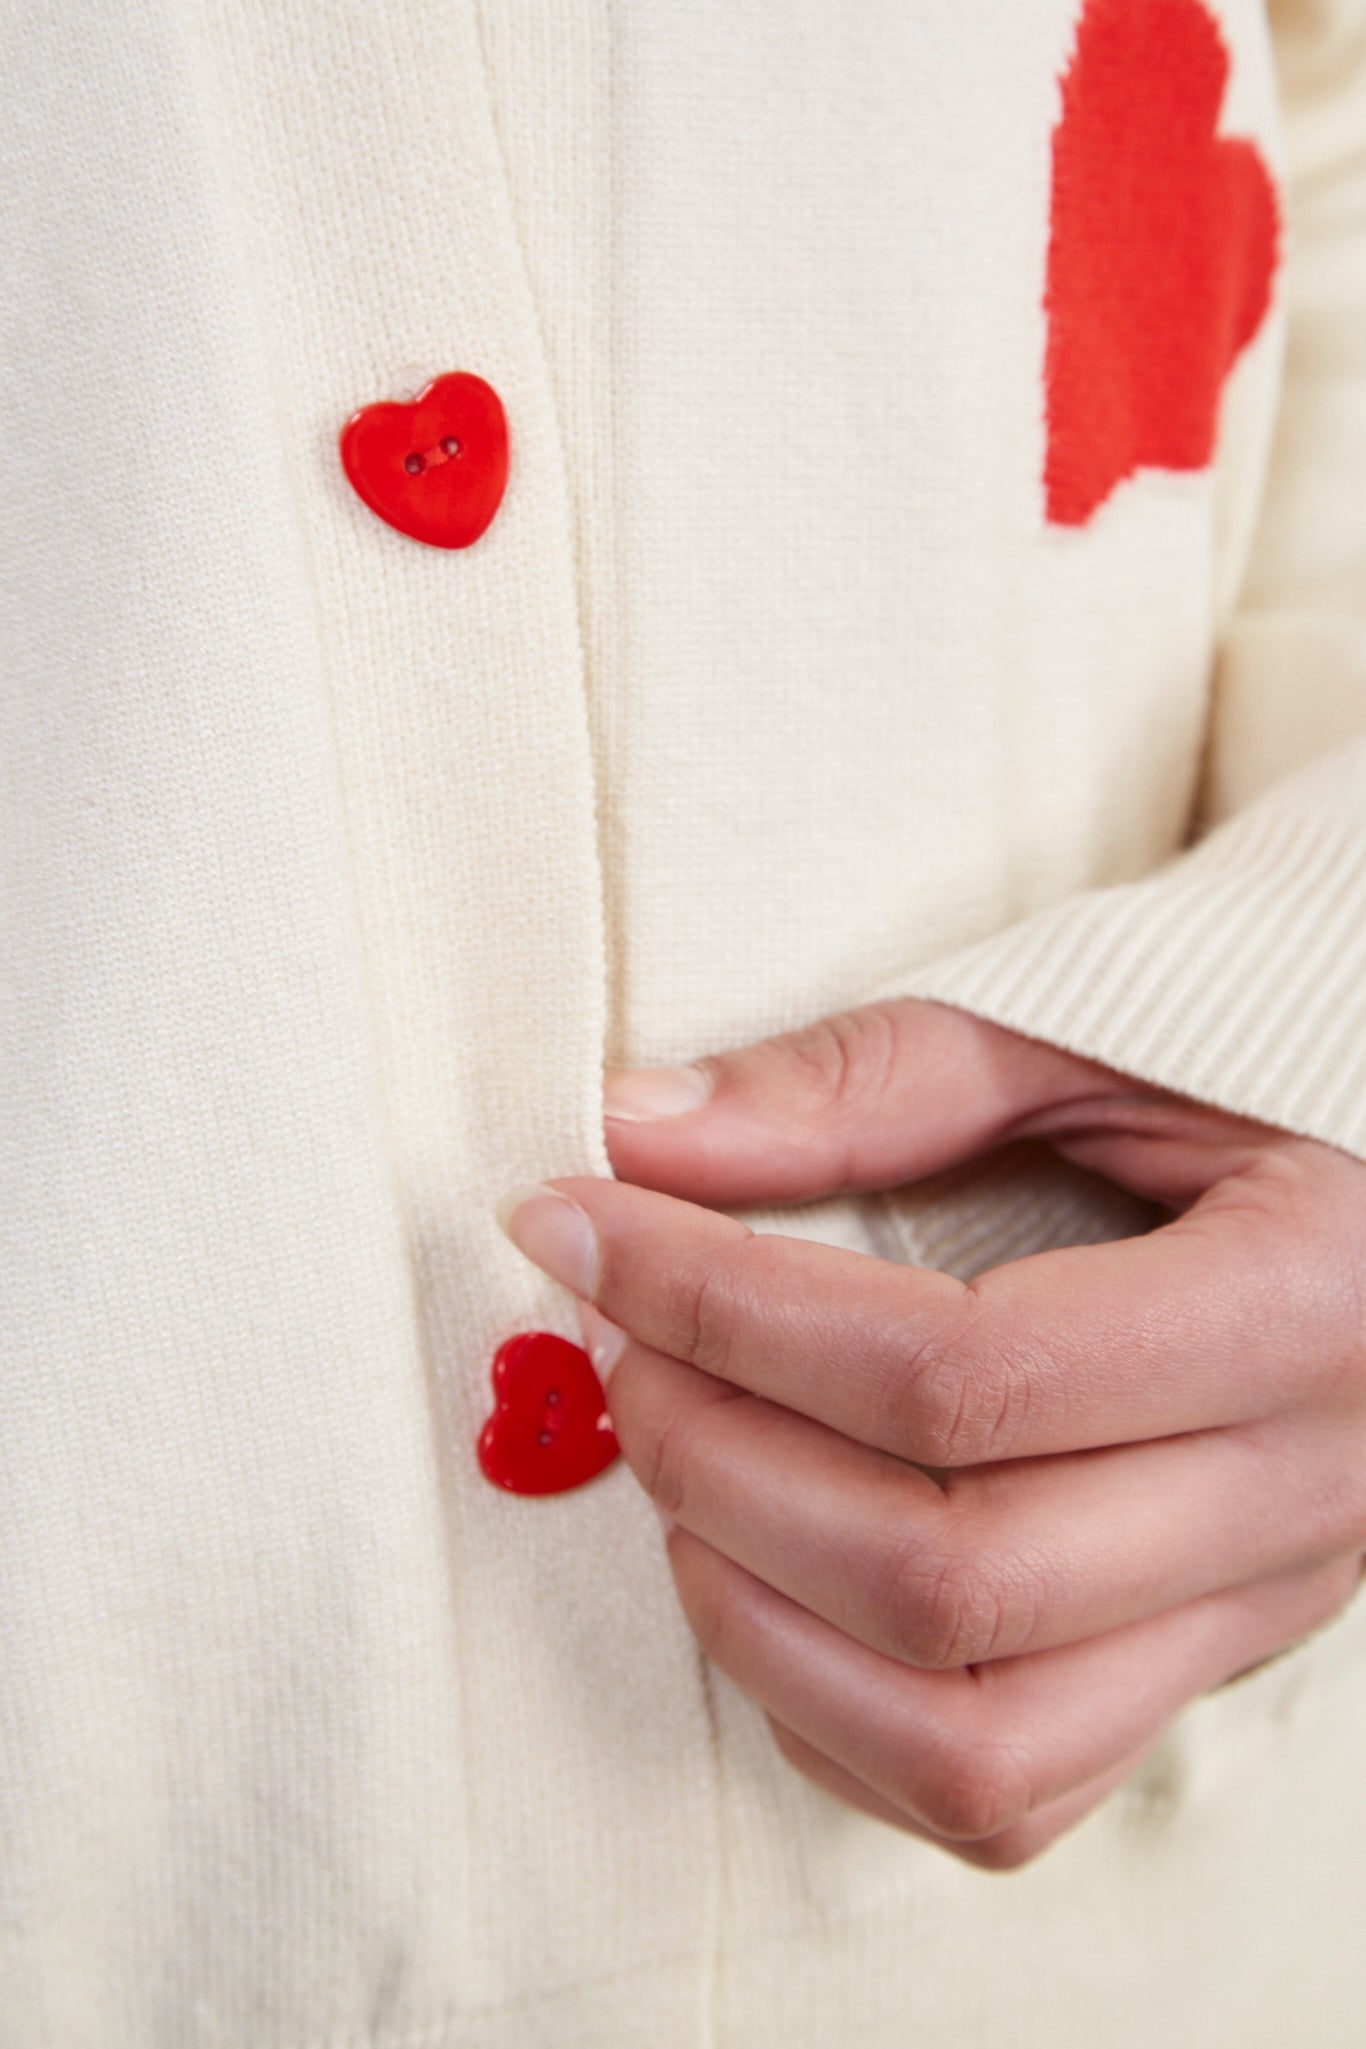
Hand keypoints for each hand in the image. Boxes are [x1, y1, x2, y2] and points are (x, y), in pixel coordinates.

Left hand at [498, 1000, 1365, 1868]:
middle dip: (718, 1460)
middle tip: (618, 1347)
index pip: (960, 1375)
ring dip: (761, 1618)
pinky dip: (835, 1720)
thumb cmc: (1232, 1089)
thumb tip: (636, 1137)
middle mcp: (1295, 1500)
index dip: (727, 1308)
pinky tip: (763, 1585)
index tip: (579, 1226)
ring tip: (675, 1472)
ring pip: (972, 1741)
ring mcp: (1250, 1615)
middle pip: (948, 1576)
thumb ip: (875, 1082)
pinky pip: (1004, 1797)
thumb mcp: (1084, 1038)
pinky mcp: (1198, 1676)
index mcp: (1293, 1311)